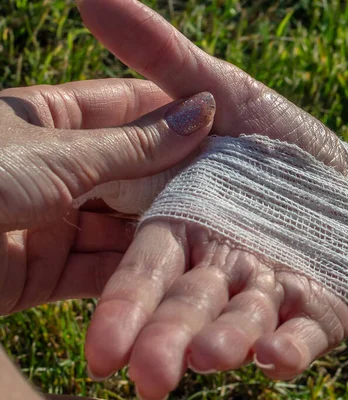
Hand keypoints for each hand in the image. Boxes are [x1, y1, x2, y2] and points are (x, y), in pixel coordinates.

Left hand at [0, 78, 214, 313]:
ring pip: (120, 224)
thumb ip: (137, 144)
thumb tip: (202, 112)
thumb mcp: (62, 154)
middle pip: (131, 171)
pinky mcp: (45, 271)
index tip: (222, 126)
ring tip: (211, 233)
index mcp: (50, 121)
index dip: (173, 114)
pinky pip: (100, 269)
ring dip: (158, 232)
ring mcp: (52, 220)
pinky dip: (131, 273)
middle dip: (174, 181)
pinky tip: (173, 271)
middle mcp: (55, 169)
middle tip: (228, 188)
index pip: (126, 107)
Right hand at [77, 0, 347, 396]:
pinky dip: (293, 344)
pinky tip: (280, 360)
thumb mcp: (226, 93)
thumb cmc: (284, 145)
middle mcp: (222, 266)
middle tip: (148, 378)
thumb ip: (164, 63)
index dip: (125, 305)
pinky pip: (304, 329)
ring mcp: (272, 291)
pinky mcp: (320, 306)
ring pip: (242, 321)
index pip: (148, 269)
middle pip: (188, 305)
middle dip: (168, 338)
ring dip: (228, 340)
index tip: (103, 348)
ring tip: (214, 357)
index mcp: (189, 225)